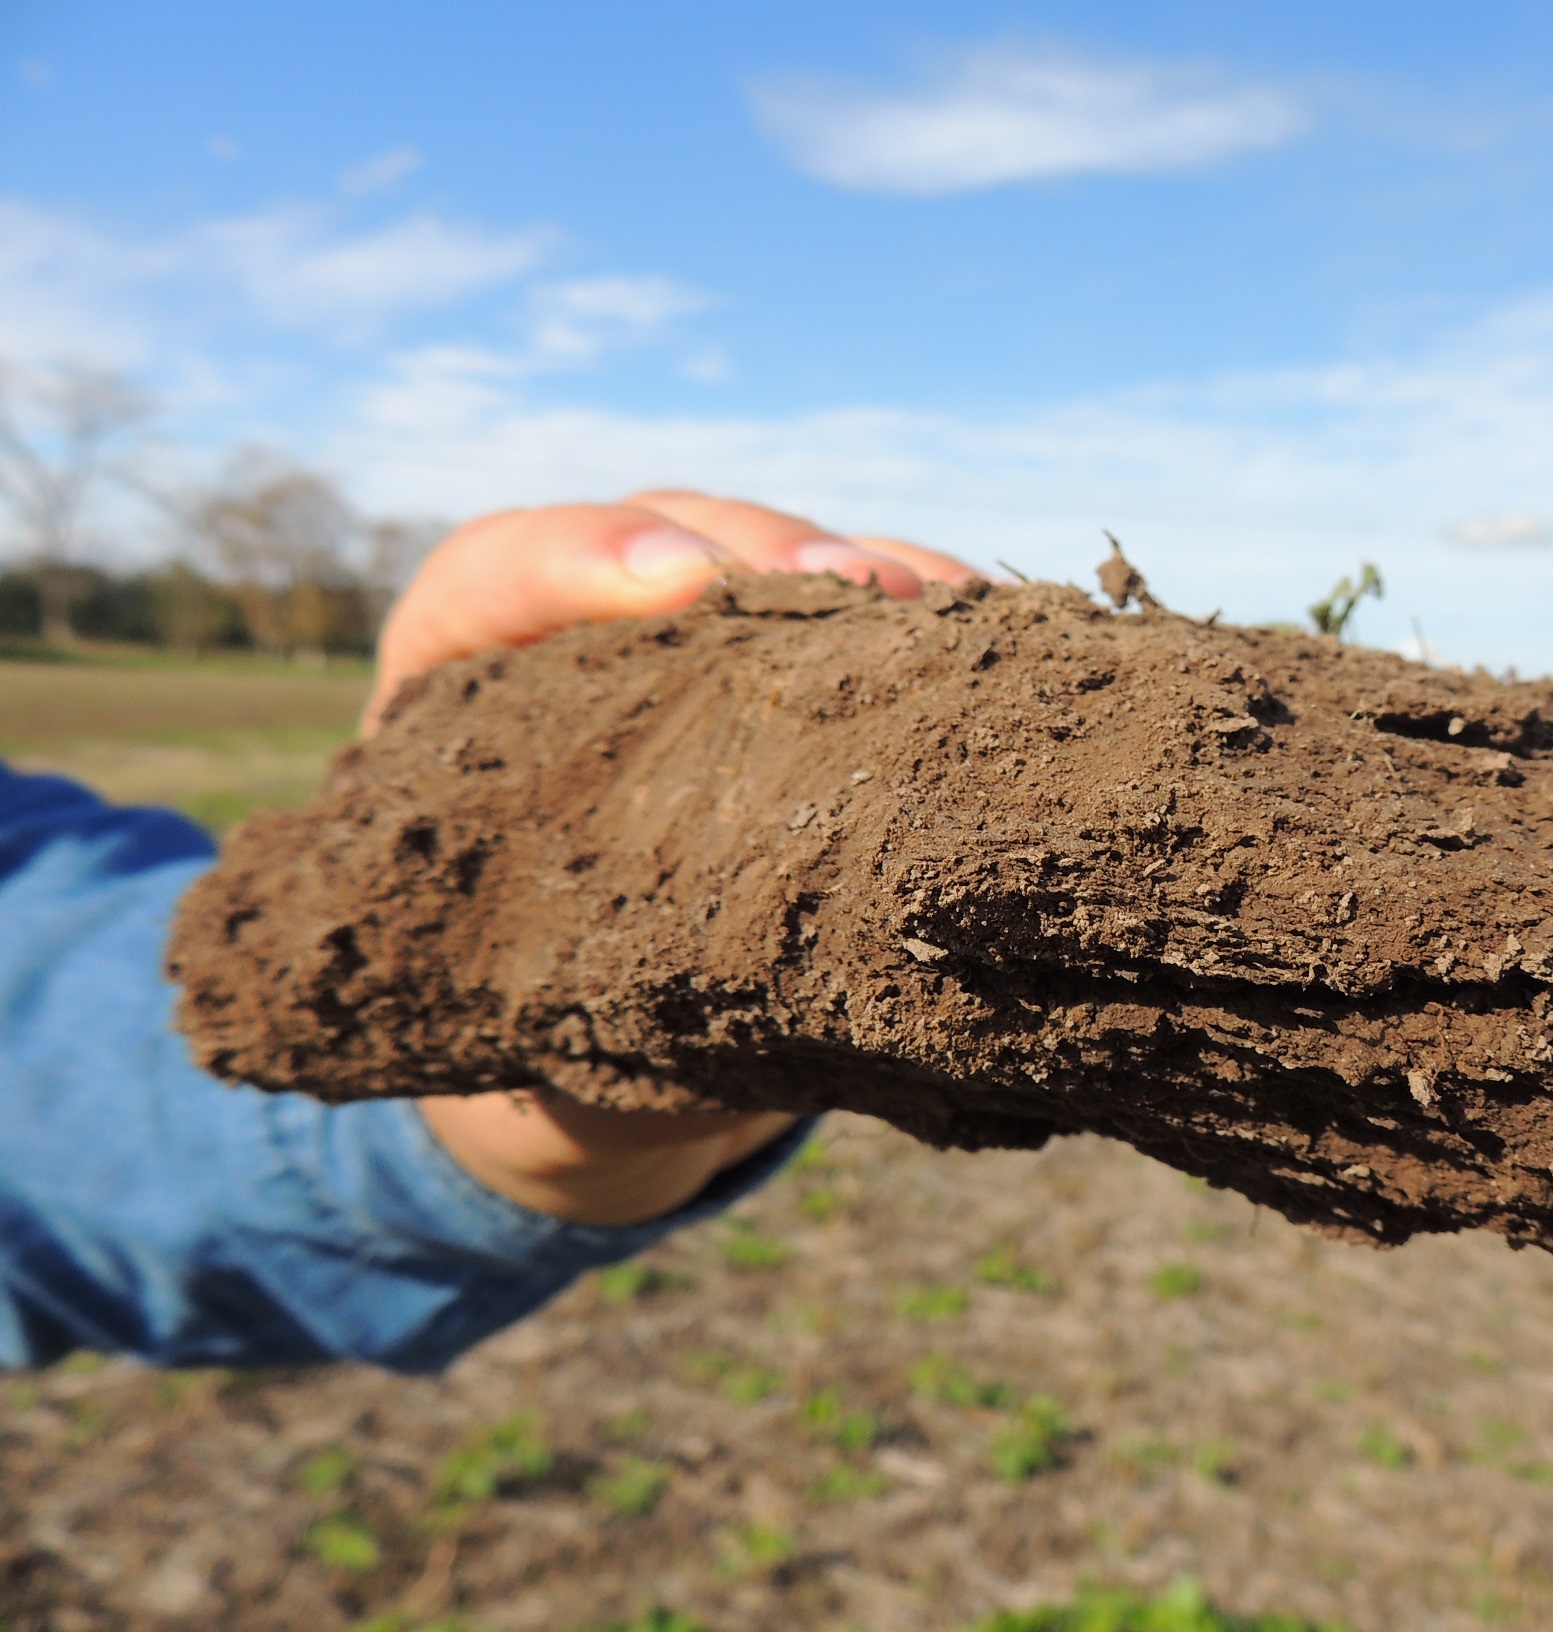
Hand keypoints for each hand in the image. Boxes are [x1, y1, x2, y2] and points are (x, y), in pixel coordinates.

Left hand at [375, 490, 987, 1223]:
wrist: (602, 1080)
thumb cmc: (531, 1053)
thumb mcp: (518, 1041)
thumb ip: (570, 1000)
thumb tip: (699, 986)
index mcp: (463, 697)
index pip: (502, 574)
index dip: (579, 562)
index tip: (672, 582)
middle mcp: (589, 640)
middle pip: (672, 539)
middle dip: (768, 557)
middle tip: (859, 582)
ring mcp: (712, 652)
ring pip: (787, 567)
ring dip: (874, 581)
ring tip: (947, 611)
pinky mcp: (812, 684)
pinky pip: (875, 629)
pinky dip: (940, 629)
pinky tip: (997, 641)